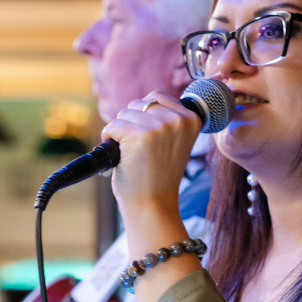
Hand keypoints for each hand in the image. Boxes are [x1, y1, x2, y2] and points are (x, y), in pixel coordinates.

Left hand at [101, 93, 200, 214]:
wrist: (153, 205)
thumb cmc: (159, 176)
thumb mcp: (173, 142)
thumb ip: (167, 120)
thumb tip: (145, 102)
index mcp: (192, 119)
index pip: (157, 97)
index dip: (145, 117)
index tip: (150, 141)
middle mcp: (178, 120)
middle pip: (139, 103)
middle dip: (132, 123)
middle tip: (140, 150)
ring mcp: (159, 127)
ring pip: (124, 113)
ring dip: (121, 132)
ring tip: (132, 154)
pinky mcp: (139, 135)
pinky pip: (113, 126)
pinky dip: (109, 139)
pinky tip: (120, 156)